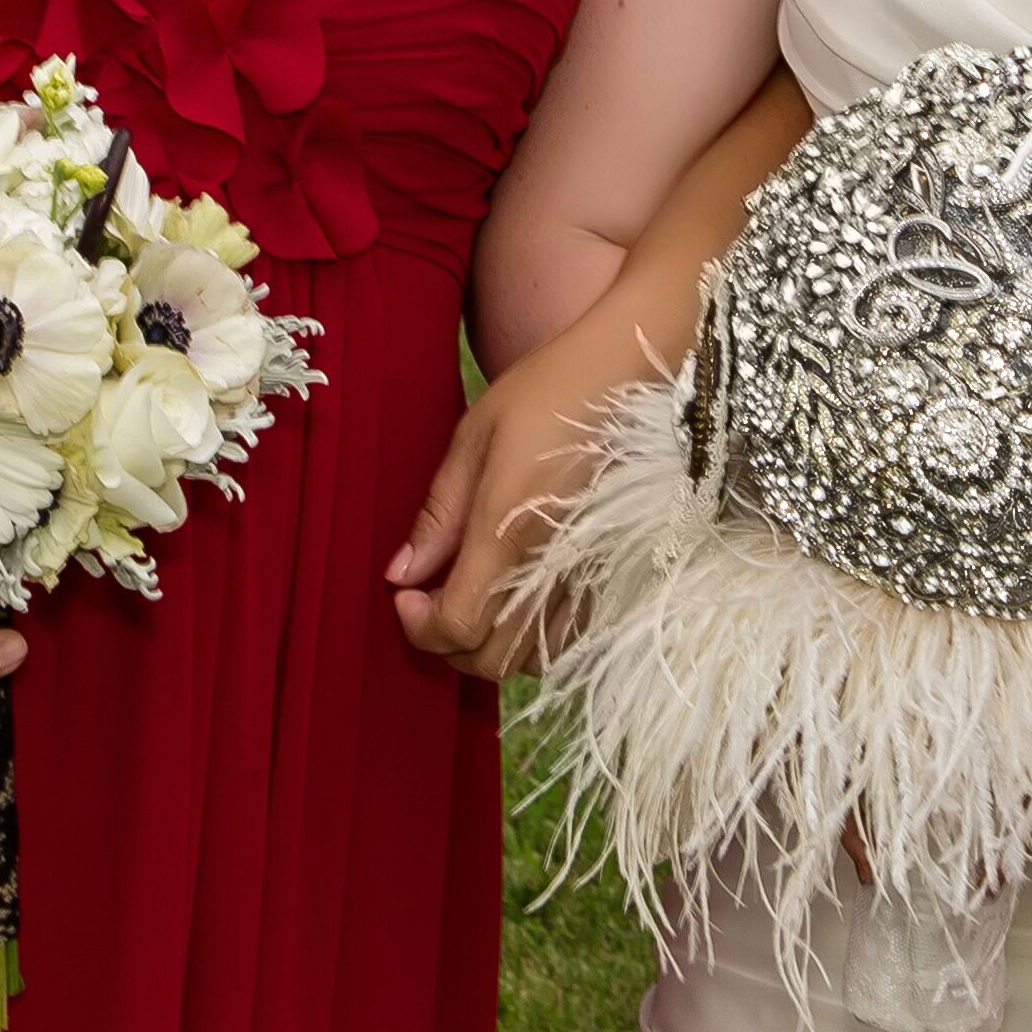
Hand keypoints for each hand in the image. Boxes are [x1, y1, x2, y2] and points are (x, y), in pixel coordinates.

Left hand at [389, 349, 612, 682]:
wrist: (631, 372)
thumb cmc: (548, 391)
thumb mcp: (474, 438)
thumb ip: (439, 514)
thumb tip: (401, 573)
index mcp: (508, 530)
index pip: (458, 625)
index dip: (420, 626)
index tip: (405, 595)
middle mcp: (552, 566)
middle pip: (490, 659)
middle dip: (446, 645)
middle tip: (429, 602)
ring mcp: (589, 575)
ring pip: (531, 659)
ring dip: (489, 647)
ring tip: (472, 602)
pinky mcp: (616, 573)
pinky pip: (570, 638)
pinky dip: (533, 639)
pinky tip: (517, 601)